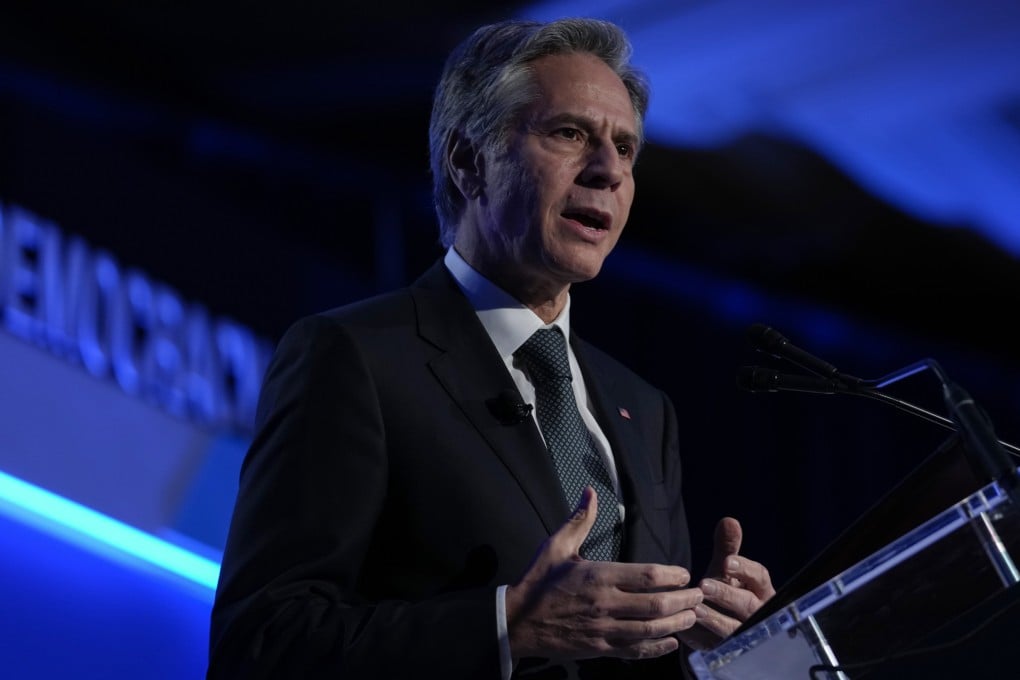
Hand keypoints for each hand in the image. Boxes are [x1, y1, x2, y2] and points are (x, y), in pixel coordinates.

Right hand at [505, 487, 701, 661]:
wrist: (517, 621)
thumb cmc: (538, 581)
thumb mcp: (557, 546)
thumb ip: (579, 519)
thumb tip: (590, 491)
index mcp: (598, 576)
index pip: (647, 576)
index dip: (673, 575)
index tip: (685, 573)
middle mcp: (605, 604)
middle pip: (657, 604)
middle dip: (684, 600)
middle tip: (700, 595)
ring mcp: (603, 630)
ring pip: (651, 630)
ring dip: (677, 624)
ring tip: (692, 616)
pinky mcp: (600, 649)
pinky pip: (636, 651)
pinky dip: (657, 648)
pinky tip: (670, 642)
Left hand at [678, 517, 775, 650]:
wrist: (716, 626)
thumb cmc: (725, 592)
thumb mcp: (725, 571)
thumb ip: (727, 548)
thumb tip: (729, 521)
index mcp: (760, 590)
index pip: (760, 577)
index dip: (745, 569)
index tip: (727, 561)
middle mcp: (757, 614)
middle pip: (749, 605)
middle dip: (727, 595)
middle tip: (704, 585)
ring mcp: (742, 635)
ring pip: (734, 630)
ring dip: (714, 618)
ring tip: (695, 608)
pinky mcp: (725, 651)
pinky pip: (715, 646)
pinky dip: (699, 637)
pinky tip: (685, 627)